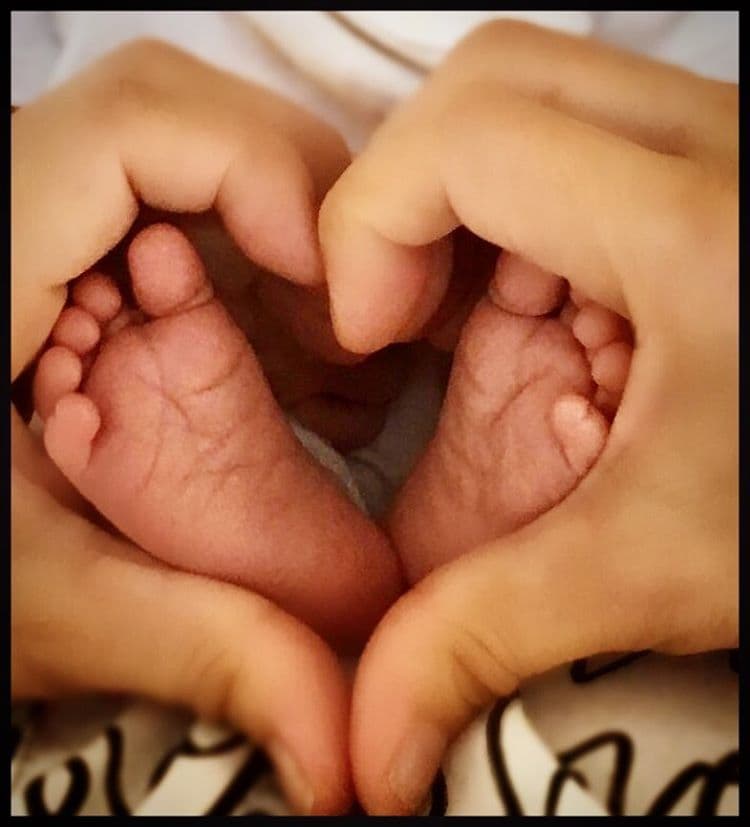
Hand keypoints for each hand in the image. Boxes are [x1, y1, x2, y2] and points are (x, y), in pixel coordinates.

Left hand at [12, 39, 357, 813]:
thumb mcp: (44, 605)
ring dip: (282, 245)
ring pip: (197, 159)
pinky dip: (254, 266)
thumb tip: (334, 732)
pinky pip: (183, 207)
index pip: (142, 124)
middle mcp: (16, 211)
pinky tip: (277, 348)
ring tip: (318, 347)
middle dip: (295, 209)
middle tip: (337, 323)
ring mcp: (41, 218)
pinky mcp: (66, 246)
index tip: (325, 288)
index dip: (262, 177)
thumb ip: (193, 643)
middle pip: (189, 122)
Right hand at [319, 21, 737, 812]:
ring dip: (461, 199)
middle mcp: (718, 149)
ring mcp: (722, 141)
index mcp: (700, 233)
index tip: (375, 333)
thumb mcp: (651, 571)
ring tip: (472, 308)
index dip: (370, 226)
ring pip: (526, 95)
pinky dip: (513, 205)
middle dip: (407, 193)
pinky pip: (573, 129)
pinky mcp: (715, 161)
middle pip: (487, 82)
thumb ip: (485, 637)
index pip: (467, 135)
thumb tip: (368, 746)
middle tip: (413, 308)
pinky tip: (535, 297)